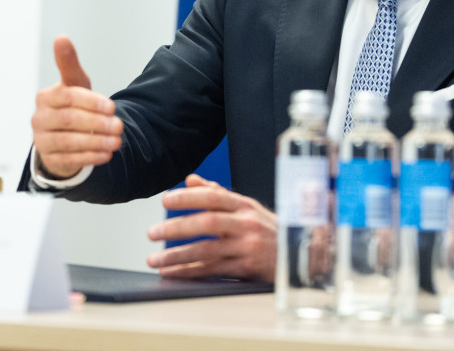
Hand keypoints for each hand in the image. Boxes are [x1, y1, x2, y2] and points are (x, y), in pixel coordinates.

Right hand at [30, 36, 123, 179]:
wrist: (62, 136)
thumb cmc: (72, 105)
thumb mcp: (74, 84)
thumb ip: (69, 63)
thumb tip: (61, 38)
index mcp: (45, 97)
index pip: (67, 97)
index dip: (91, 102)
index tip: (112, 107)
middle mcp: (39, 118)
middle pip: (68, 120)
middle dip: (96, 123)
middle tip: (119, 126)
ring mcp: (41, 140)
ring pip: (68, 142)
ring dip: (96, 142)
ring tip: (117, 141)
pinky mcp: (49, 159)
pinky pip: (69, 159)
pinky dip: (90, 157)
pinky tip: (106, 154)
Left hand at [146, 173, 276, 281]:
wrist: (302, 255)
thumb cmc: (268, 229)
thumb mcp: (246, 207)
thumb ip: (217, 194)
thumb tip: (189, 179)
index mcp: (244, 205)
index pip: (213, 197)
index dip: (188, 197)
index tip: (166, 200)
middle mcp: (246, 224)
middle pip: (208, 223)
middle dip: (177, 228)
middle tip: (152, 232)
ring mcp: (248, 247)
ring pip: (208, 250)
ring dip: (177, 256)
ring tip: (154, 259)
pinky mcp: (248, 268)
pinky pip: (214, 270)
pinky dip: (190, 272)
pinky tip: (172, 273)